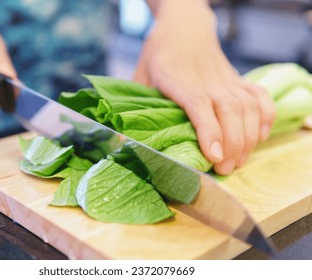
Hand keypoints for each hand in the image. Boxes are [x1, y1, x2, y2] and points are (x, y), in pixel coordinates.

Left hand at [135, 0, 275, 174]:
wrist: (184, 27)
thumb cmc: (160, 55)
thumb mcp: (141, 76)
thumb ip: (139, 103)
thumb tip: (130, 135)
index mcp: (180, 82)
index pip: (199, 107)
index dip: (209, 133)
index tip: (215, 157)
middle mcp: (208, 81)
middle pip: (229, 112)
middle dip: (233, 145)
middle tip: (226, 170)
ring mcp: (226, 80)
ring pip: (248, 108)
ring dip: (249, 138)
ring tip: (240, 161)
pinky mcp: (238, 79)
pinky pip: (260, 97)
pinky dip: (266, 117)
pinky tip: (261, 136)